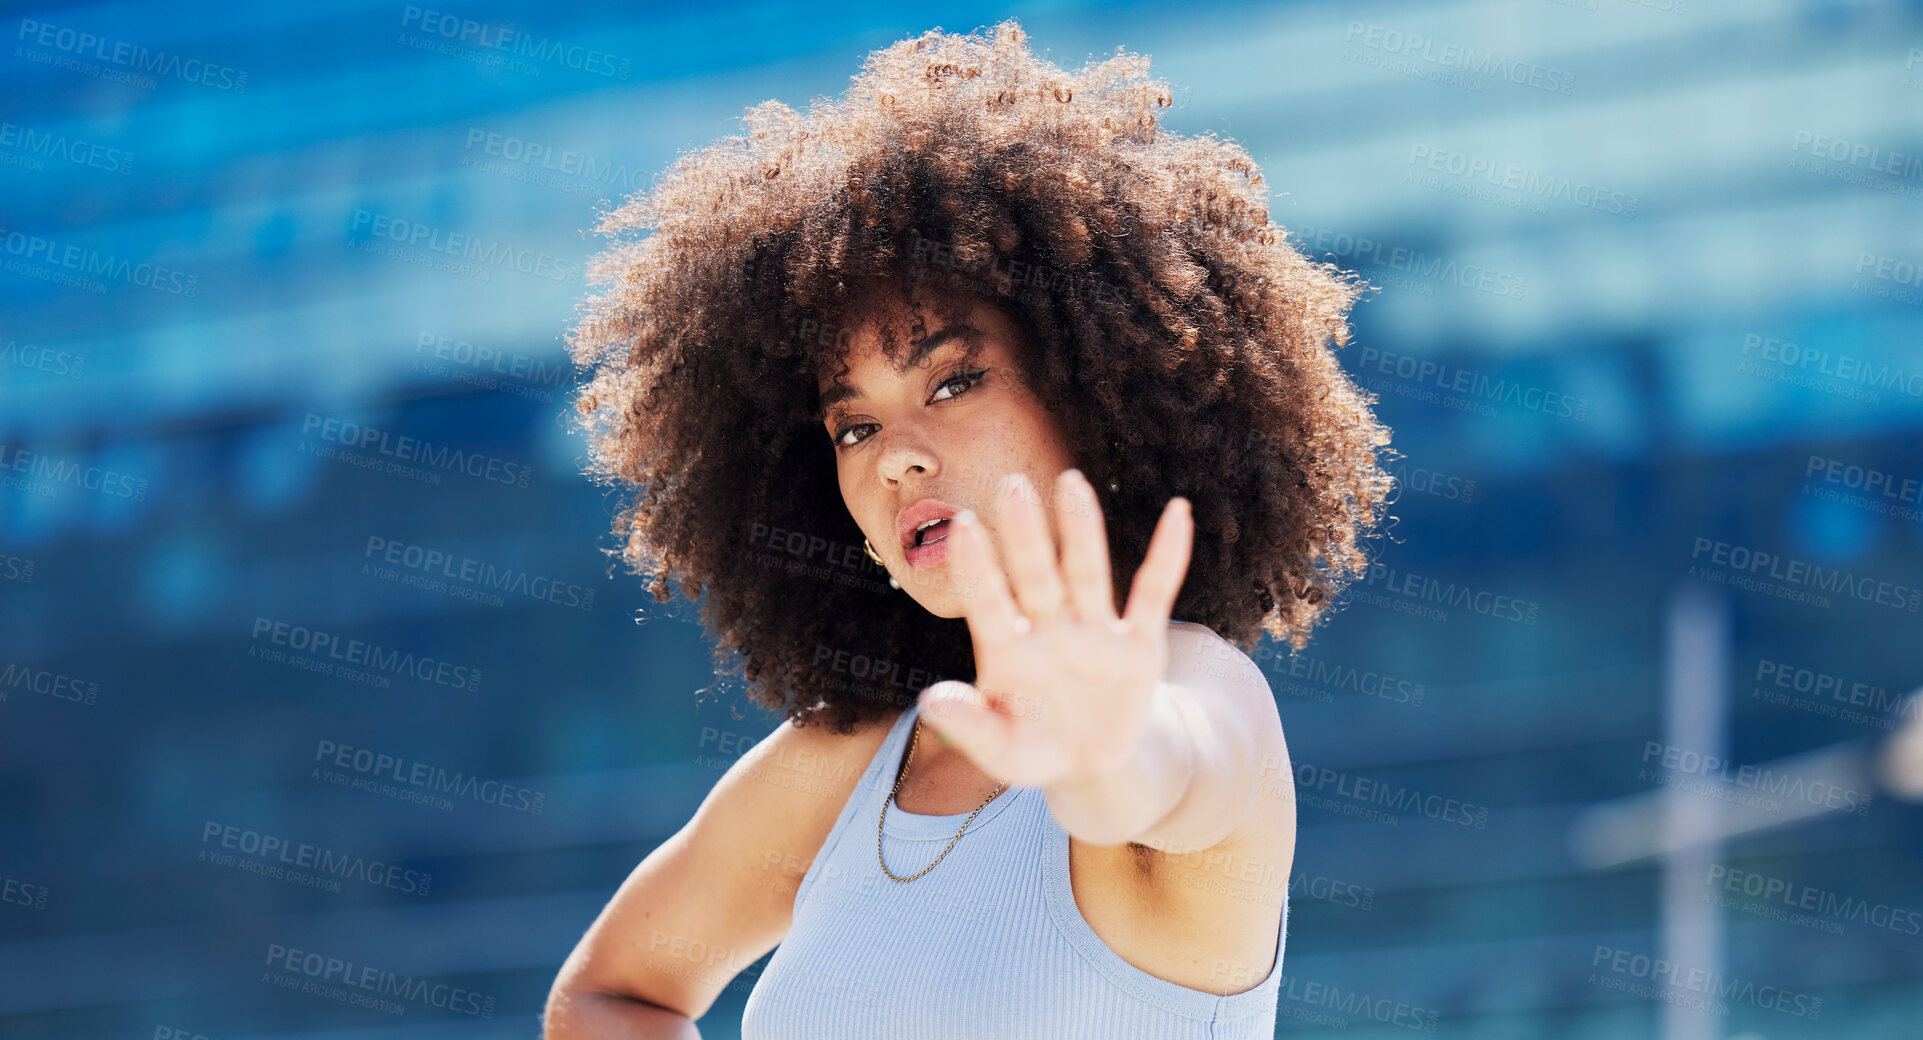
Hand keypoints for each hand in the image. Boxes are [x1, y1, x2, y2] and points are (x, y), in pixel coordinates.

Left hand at [916, 468, 1192, 787]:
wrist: (1090, 763)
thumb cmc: (1032, 748)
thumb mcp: (998, 748)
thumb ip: (968, 726)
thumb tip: (929, 704)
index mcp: (1008, 651)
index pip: (987, 602)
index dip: (977, 567)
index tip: (962, 525)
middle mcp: (1049, 629)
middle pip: (1036, 574)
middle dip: (1025, 533)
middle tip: (1011, 485)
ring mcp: (1094, 633)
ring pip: (1087, 573)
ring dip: (1081, 531)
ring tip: (1072, 485)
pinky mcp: (1139, 645)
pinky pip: (1154, 593)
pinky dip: (1168, 555)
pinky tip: (1178, 512)